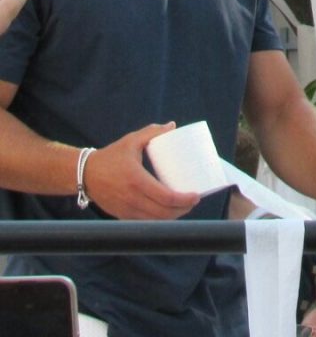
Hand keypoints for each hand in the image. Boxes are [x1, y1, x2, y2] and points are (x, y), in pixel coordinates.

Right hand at [84, 122, 200, 219]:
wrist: (85, 174)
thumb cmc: (111, 156)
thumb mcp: (132, 141)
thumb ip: (152, 132)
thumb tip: (173, 126)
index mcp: (136, 180)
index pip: (165, 197)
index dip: (183, 199)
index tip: (196, 195)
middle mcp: (131, 199)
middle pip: (163, 213)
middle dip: (182, 210)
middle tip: (194, 200)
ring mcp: (125, 210)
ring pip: (154, 221)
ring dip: (172, 217)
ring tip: (184, 206)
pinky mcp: (121, 215)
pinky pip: (144, 222)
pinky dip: (158, 220)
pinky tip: (167, 214)